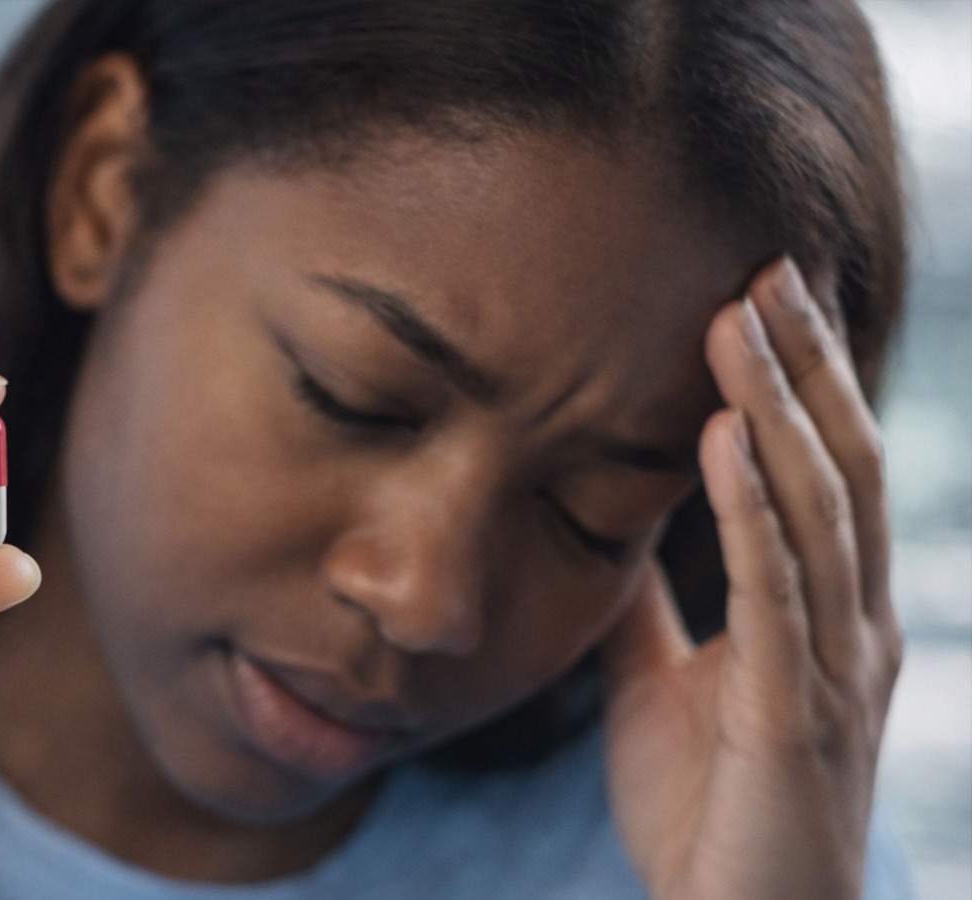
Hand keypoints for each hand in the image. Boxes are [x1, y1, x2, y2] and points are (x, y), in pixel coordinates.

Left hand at [601, 259, 901, 899]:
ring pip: (816, 511)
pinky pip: (773, 595)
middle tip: (764, 265)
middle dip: (802, 365)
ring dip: (774, 409)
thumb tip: (602, 521)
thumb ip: (650, 602)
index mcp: (822, 613)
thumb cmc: (707, 810)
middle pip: (838, 465)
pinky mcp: (790, 716)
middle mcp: (847, 626)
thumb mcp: (663, 680)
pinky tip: (716, 440)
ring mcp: (830, 669)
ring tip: (737, 320)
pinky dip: (747, 510)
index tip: (759, 292)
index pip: (820, 471)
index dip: (797, 383)